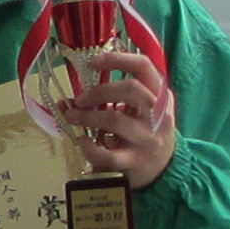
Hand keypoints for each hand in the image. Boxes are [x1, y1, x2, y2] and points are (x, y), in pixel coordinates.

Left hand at [61, 48, 177, 186]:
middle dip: (99, 91)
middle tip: (80, 100)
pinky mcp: (136, 161)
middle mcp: (159, 114)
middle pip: (131, 89)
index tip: (92, 62)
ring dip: (87, 117)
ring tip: (72, 117)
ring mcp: (149, 139)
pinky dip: (90, 147)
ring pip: (115, 120)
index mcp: (159, 94)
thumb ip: (108, 100)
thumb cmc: (143, 132)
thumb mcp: (136, 111)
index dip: (117, 60)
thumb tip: (67, 101)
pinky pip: (109, 154)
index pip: (144, 67)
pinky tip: (83, 141)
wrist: (163, 169)